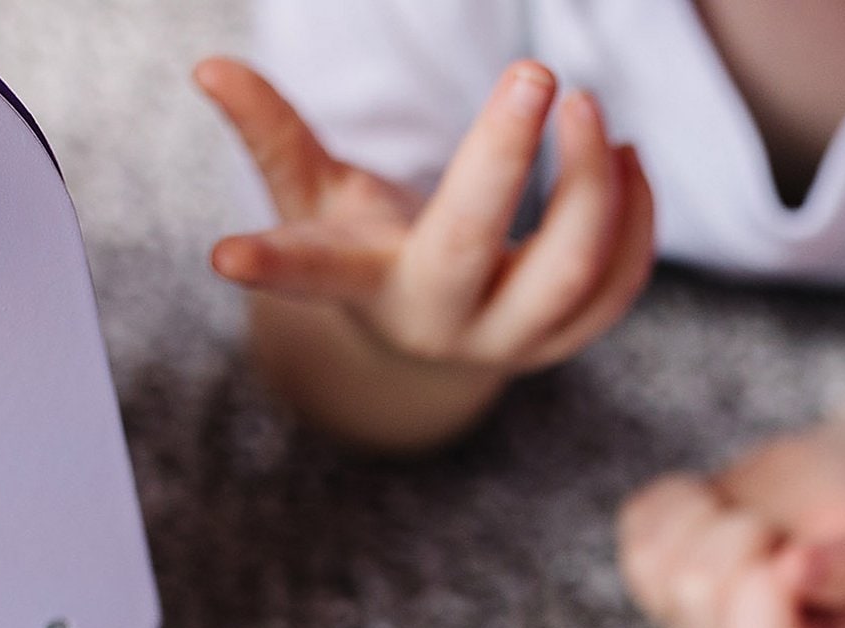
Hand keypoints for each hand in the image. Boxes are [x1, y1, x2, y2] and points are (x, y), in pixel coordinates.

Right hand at [196, 58, 654, 373]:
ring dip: (593, 183)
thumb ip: (273, 137)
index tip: (224, 256)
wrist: (432, 332)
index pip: (315, 275)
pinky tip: (625, 159)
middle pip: (473, 246)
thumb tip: (209, 68)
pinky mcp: (566, 341)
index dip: (273, 269)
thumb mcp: (317, 198)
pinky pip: (620, 286)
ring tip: (591, 110)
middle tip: (537, 71)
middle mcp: (438, 322)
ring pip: (572, 270)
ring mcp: (508, 342)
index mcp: (369, 285)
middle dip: (507, 157)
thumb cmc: (368, 248)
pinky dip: (635, 217)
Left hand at [617, 429, 844, 627]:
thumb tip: (794, 569)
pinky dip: (680, 495)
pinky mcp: (652, 567)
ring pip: (654, 558)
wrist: (831, 494)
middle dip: (744, 533)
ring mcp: (682, 612)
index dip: (769, 585)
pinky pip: (639, 521)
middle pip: (696, 586)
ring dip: (707, 514)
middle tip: (776, 533)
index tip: (795, 551)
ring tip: (747, 519)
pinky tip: (717, 506)